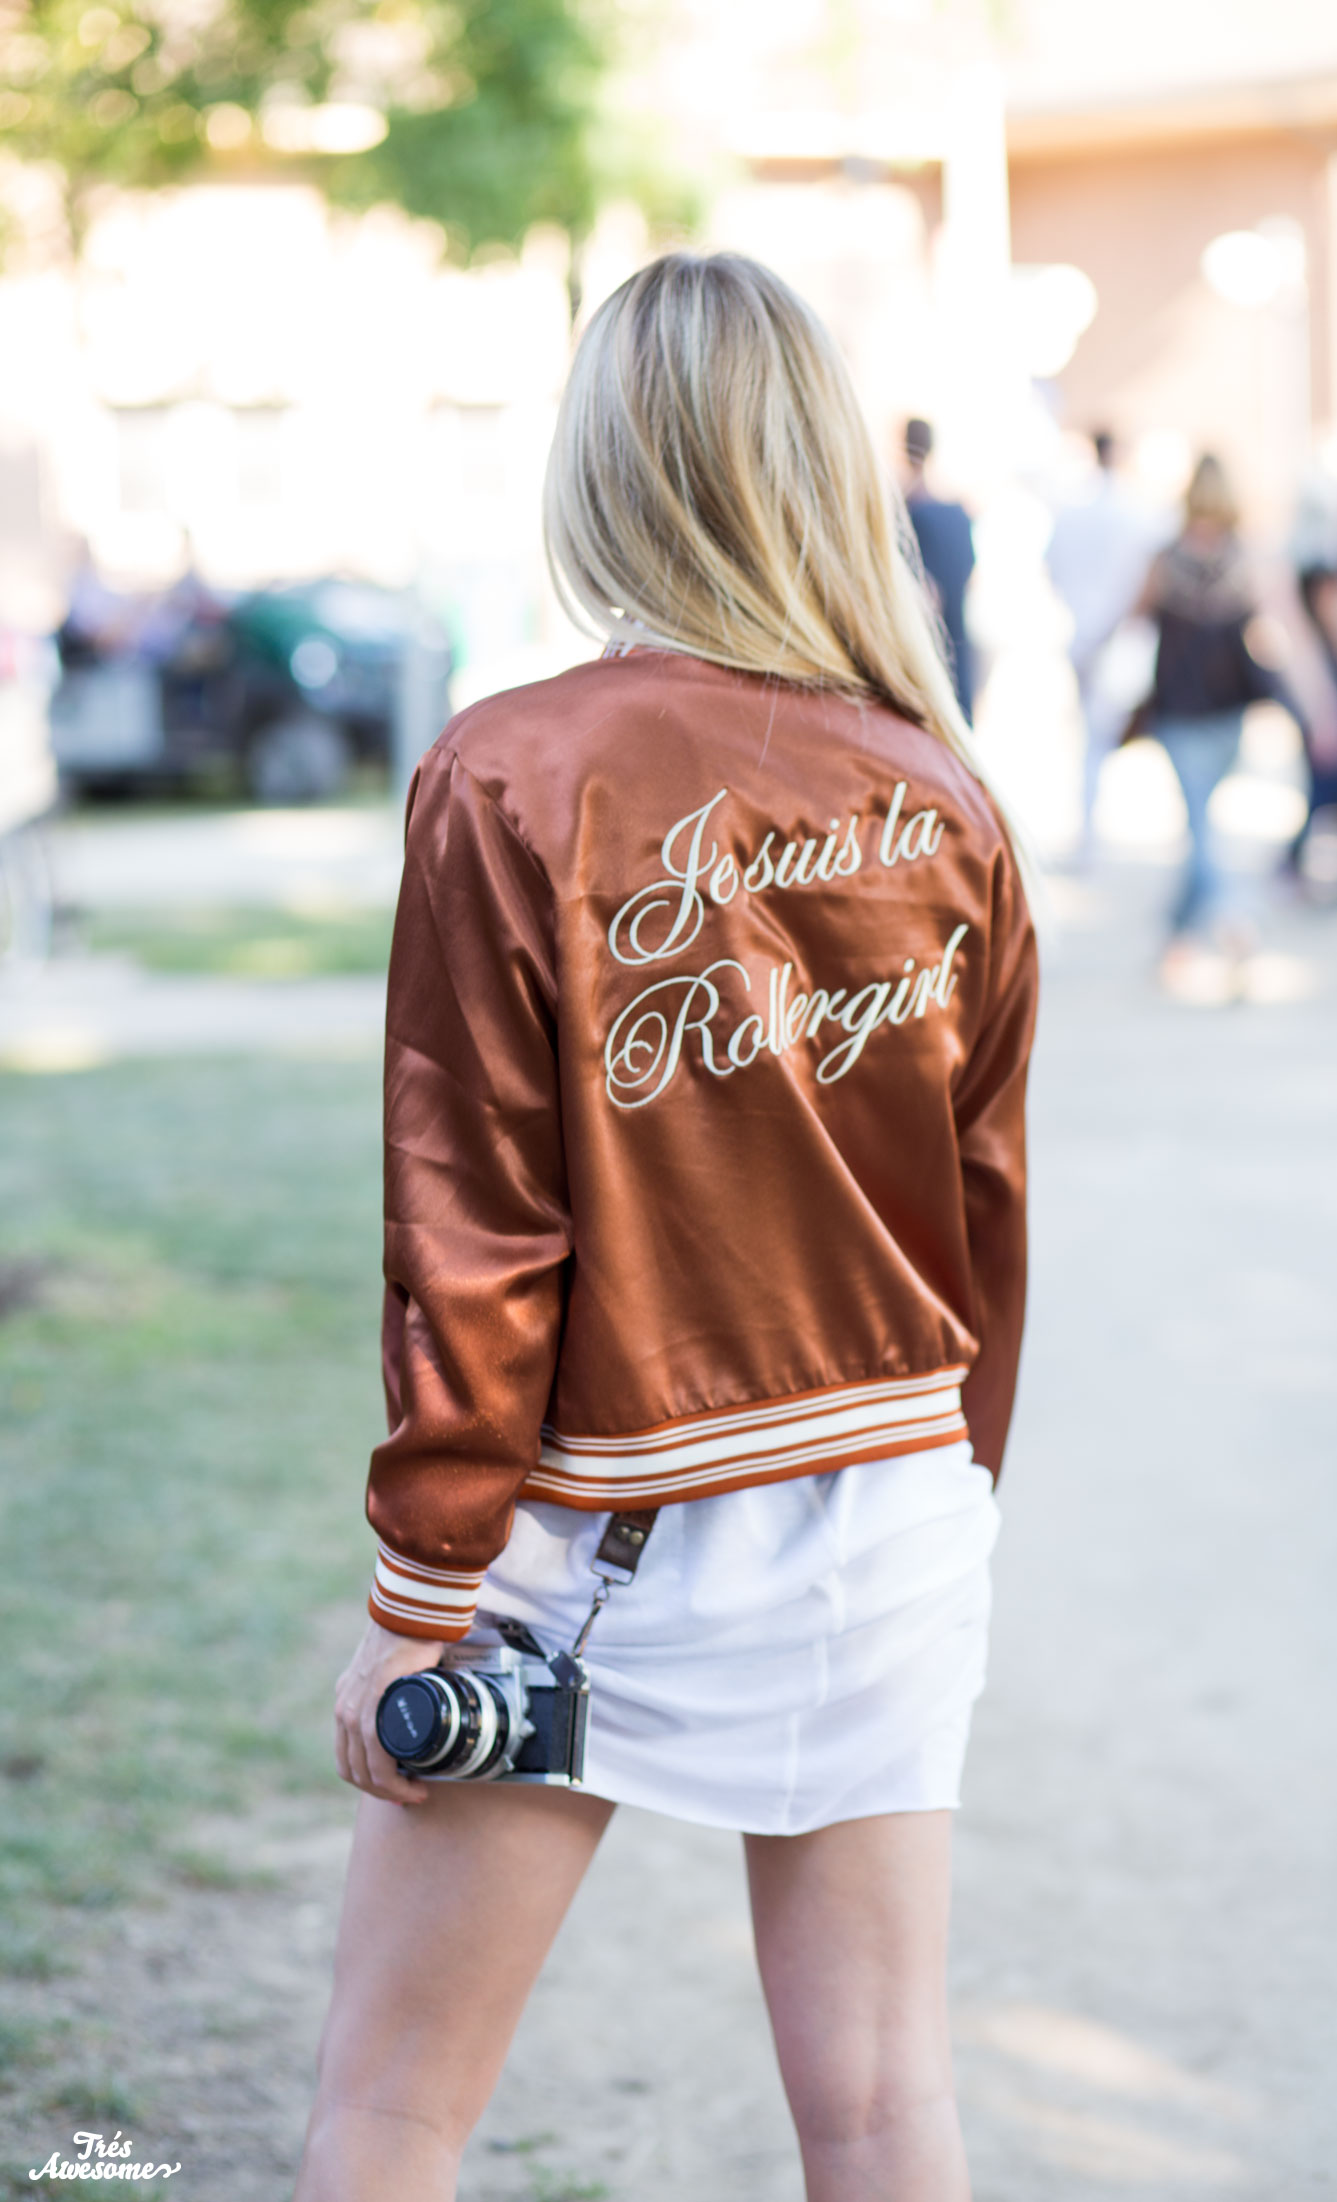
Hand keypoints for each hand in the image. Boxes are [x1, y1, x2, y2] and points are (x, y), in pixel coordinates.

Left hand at [334, 1616, 445, 1804]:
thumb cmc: (409, 1637)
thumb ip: (398, 1690)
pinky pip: (377, 1755)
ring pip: (363, 1769)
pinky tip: (412, 1782)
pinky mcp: (371, 1704)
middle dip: (380, 1791)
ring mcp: (354, 1707)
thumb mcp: (393, 1672)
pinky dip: (392, 1778)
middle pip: (351, 1769)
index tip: (395, 1787)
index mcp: (347, 1702)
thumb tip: (423, 1704)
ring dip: (388, 1790)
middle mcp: (344, 1708)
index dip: (368, 1780)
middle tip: (408, 1794)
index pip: (347, 1755)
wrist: (409, 1612)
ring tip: (414, 1793)